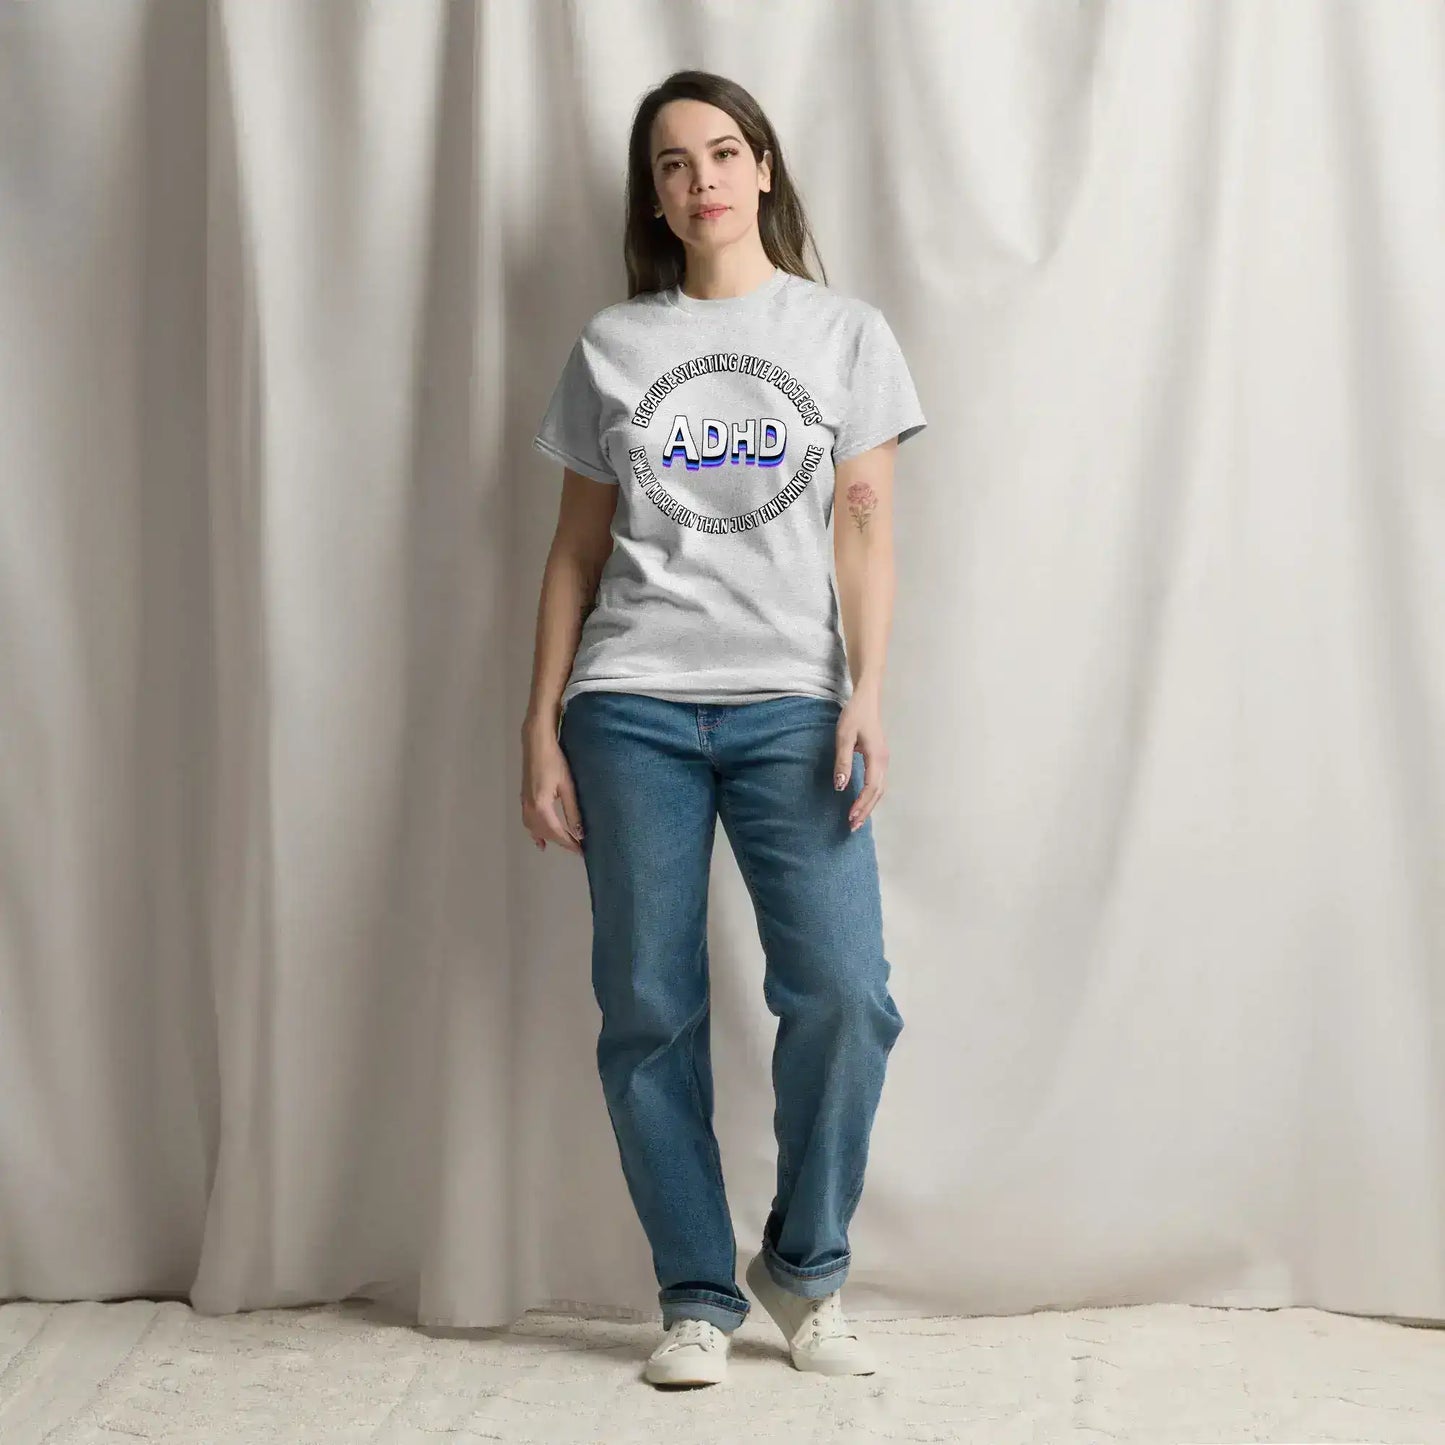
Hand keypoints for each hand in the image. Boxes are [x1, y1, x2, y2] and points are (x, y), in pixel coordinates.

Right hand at [521, 726, 583, 853]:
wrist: (536, 743)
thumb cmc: (554, 761)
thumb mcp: (567, 786)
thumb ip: (572, 811)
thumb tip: (579, 833)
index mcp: (541, 806)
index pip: (557, 832)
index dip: (569, 843)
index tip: (581, 851)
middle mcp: (529, 808)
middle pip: (545, 833)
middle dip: (561, 842)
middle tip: (577, 848)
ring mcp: (524, 803)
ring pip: (535, 829)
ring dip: (548, 838)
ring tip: (561, 845)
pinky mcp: (524, 798)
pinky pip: (528, 822)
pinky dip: (535, 833)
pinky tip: (539, 840)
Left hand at [833, 690, 887, 831]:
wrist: (866, 699)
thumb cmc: (854, 715)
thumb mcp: (843, 736)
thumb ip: (843, 762)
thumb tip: (841, 787)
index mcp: (876, 758)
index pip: (871, 788)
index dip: (861, 804)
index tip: (850, 817)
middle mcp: (883, 762)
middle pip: (878, 793)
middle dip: (866, 810)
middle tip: (853, 826)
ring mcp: (883, 760)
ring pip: (880, 789)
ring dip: (869, 805)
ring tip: (857, 819)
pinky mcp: (879, 759)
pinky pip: (878, 783)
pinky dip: (871, 796)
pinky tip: (862, 802)